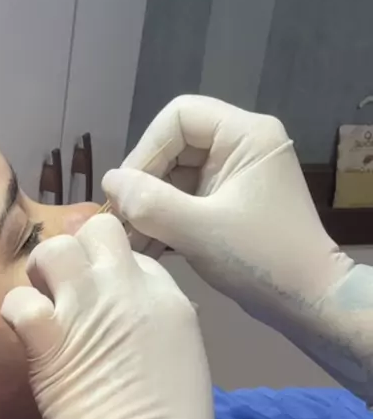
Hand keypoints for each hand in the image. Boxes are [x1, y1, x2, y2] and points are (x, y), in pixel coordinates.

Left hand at [1, 214, 220, 418]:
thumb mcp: (185, 351)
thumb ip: (159, 314)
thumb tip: (129, 303)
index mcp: (166, 294)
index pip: (133, 254)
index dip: (115, 271)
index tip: (108, 298)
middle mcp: (126, 287)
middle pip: (96, 231)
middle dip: (80, 251)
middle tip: (70, 286)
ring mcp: (87, 309)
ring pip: (53, 250)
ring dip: (44, 272)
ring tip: (46, 301)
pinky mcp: (50, 339)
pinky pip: (19, 300)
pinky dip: (17, 311)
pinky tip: (28, 332)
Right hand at [103, 95, 372, 404]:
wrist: (307, 301)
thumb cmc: (260, 261)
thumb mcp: (199, 231)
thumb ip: (149, 202)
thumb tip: (109, 180)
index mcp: (246, 135)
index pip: (179, 117)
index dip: (146, 150)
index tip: (126, 191)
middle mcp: (242, 146)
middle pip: (175, 147)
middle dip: (145, 185)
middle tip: (122, 221)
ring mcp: (236, 175)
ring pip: (177, 177)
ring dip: (150, 207)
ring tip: (127, 241)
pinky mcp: (230, 202)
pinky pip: (188, 199)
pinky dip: (166, 220)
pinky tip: (144, 247)